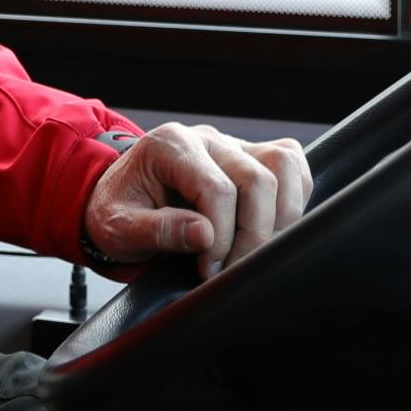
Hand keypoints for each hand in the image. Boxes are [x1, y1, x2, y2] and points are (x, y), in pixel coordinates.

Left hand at [82, 122, 312, 274]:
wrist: (119, 197)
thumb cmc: (117, 210)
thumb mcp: (118, 227)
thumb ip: (158, 230)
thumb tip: (205, 235)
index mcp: (170, 145)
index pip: (218, 188)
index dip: (222, 236)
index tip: (207, 269)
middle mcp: (207, 139)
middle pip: (259, 179)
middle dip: (253, 236)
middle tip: (231, 271)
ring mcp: (234, 145)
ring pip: (285, 168)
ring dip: (280, 218)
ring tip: (251, 253)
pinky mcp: (253, 157)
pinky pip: (293, 167)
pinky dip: (293, 200)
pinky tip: (268, 230)